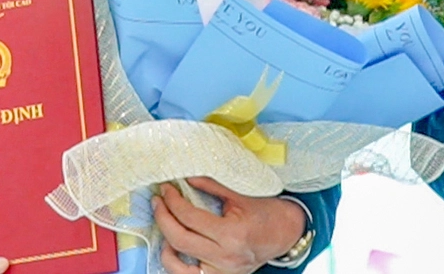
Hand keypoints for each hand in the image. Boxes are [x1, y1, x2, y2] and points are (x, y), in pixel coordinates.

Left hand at [152, 177, 305, 273]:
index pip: (190, 218)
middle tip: (158, 201)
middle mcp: (225, 257)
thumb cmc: (266, 213)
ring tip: (165, 224)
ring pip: (177, 265)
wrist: (286, 234)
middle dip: (163, 217)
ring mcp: (221, 272)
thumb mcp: (240, 195)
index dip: (173, 201)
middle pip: (179, 239)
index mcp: (232, 234)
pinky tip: (174, 246)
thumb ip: (211, 186)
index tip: (166, 189)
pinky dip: (176, 262)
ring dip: (164, 243)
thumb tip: (185, 178)